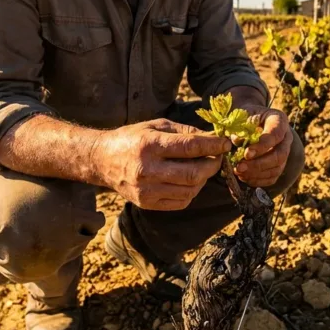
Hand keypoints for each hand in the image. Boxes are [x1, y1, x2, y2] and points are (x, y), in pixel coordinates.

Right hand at [95, 119, 230, 210]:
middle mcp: (147, 170)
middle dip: (213, 165)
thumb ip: (185, 131)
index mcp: (150, 145)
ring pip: (190, 190)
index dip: (213, 146)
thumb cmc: (132, 138)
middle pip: (193, 173)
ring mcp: (147, 190)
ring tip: (203, 167)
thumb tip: (213, 138)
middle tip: (218, 157)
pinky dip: (192, 191)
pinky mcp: (147, 204)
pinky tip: (190, 180)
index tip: (226, 143)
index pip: (190, 147)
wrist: (103, 160)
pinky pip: (181, 202)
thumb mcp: (156, 125)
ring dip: (204, 179)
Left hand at [233, 105, 292, 187]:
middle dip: (259, 164)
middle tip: (240, 167)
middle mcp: (286, 137)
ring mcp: (284, 152)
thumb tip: (236, 141)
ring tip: (239, 172)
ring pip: (277, 169)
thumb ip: (239, 126)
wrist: (249, 120)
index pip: (276, 135)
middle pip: (280, 155)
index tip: (246, 153)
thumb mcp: (241, 116)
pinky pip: (273, 177)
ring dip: (257, 174)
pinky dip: (258, 180)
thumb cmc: (245, 116)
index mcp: (279, 120)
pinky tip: (244, 177)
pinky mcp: (279, 165)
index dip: (262, 146)